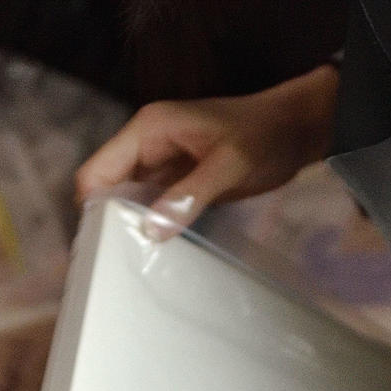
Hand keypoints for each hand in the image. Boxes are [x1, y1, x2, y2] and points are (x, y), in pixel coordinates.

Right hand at [74, 63, 339, 238]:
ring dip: (132, 226)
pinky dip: (154, 226)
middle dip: (109, 220)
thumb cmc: (264, 135)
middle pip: (107, 188)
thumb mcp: (230, 165)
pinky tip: (161, 250)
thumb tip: (151, 229)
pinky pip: (154, 207)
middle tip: (119, 260)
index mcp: (148, 130)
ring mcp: (162, 165)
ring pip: (128, 201)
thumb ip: (190, 195)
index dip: (94, 206)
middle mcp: (147, 146)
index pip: (98, 170)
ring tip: (137, 261)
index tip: (103, 244)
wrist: (296, 129)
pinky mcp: (179, 183)